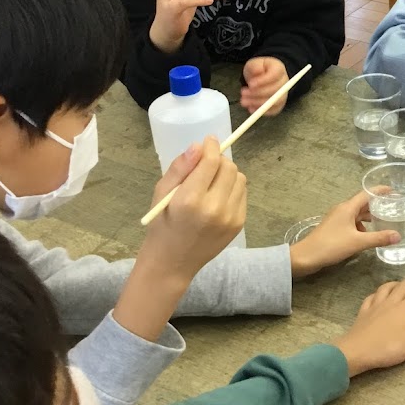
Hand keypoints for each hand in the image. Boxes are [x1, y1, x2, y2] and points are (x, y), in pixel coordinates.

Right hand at [115, 137, 245, 341]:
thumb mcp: (161, 194)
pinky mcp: (239, 224)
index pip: (211, 162)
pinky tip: (217, 196)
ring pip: (239, 178)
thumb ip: (180, 168)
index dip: (211, 147)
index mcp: (190, 200)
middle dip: (219, 160)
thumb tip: (199, 145)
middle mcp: (214, 208)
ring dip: (227, 173)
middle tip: (206, 164)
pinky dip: (232, 188)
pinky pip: (242, 194)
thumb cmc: (162, 225)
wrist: (172, 263)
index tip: (208, 141)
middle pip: (229, 167)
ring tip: (211, 181)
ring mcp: (230, 218)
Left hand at [241, 56, 289, 114]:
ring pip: (275, 102)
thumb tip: (258, 71)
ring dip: (258, 103)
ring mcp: (283, 95)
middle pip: (275, 90)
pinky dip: (262, 111)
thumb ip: (255, 66)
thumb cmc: (259, 70)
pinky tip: (251, 108)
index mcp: (279, 69)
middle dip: (258, 93)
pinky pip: (274, 110)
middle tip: (244, 94)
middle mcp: (285, 82)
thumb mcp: (254, 64)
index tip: (250, 84)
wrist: (263, 77)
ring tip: (244, 102)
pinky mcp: (280, 105)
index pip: (274, 75)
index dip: (263, 81)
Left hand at [288, 191, 400, 277]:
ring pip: (356, 214)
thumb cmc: (331, 245)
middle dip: (377, 205)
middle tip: (392, 208)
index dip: (380, 191)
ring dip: (369, 216)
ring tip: (382, 222)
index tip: (393, 191)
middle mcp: (342, 210)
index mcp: (347, 208)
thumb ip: (378, 238)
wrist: (306, 256)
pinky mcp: (334, 228)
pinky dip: (361, 226)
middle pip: (362, 203)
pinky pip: (351, 222)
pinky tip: (366, 235)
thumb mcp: (358, 242)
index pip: (367, 194)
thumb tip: (398, 236)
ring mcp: (337, 219)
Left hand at [334, 277, 404, 377]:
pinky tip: (378, 295)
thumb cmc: (385, 347)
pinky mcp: (363, 313)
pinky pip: (371, 297)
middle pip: (403, 286)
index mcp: (404, 309)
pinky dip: (377, 293)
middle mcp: (391, 303)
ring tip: (401, 283)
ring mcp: (375, 306)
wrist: (355, 351)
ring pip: (387, 288)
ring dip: (396, 283)